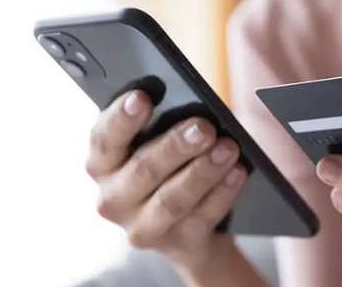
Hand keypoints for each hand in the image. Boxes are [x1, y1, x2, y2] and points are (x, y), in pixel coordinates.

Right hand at [85, 90, 246, 269]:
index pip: (104, 139)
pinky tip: (237, 172)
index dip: (121, 118)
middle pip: (142, 170)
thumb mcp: (158, 144)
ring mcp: (142, 227)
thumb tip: (189, 108)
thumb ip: (161, 125)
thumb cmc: (172, 167)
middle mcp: (113, 199)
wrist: (190, 227)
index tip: (141, 97)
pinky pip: (201, 217)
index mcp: (104, 165)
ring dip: (203, 171)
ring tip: (228, 148)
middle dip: (175, 147)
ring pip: (172, 199)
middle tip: (204, 127)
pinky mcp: (176, 245)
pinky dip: (222, 193)